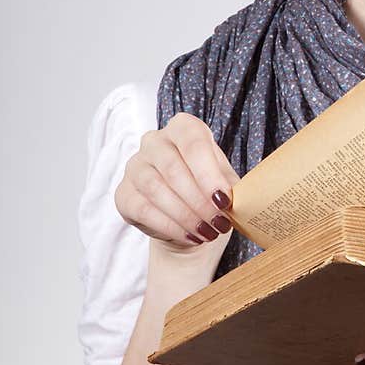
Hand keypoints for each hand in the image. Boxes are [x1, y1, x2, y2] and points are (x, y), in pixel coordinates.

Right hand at [114, 111, 240, 270]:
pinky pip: (143, 208)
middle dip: (199, 201)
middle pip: (174, 168)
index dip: (209, 173)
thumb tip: (240, 196)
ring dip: (185, 215)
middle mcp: (154, 141)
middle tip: (219, 223)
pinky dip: (170, 226)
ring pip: (156, 189)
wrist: (190, 222)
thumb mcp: (227, 184)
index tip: (224, 200)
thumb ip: (231, 185)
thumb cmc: (211, 195)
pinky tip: (190, 235)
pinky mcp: (124, 194)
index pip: (193, 142)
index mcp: (184, 128)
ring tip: (207, 232)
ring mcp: (135, 166)